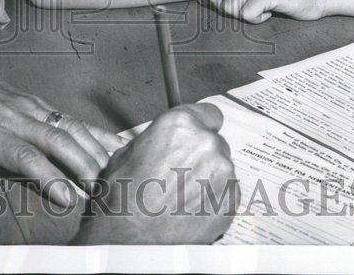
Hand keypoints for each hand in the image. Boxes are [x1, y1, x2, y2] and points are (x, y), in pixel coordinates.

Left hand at [0, 50, 127, 208]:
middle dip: (81, 165)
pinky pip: (74, 119)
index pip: (22, 153)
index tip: (66, 197)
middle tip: (101, 192)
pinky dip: (98, 133)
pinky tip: (118, 147)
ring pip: (70, 127)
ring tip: (115, 175)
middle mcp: (16, 116)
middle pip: (55, 140)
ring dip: (94, 150)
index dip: (46, 174)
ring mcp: (33, 108)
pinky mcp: (44, 105)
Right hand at [74, 104, 236, 243]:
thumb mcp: (129, 152)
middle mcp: (207, 143)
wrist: (130, 238)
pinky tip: (191, 211)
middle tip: (181, 175)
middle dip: (202, 157)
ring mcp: (223, 172)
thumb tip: (165, 142)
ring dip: (208, 180)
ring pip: (221, 170)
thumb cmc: (124, 198)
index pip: (210, 114)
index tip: (197, 138)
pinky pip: (227, 194)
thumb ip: (158, 140)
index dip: (202, 127)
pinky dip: (214, 201)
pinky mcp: (230, 201)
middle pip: (215, 143)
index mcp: (181, 125)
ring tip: (183, 198)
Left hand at [199, 0, 326, 23]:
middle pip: (214, 0)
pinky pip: (248, 15)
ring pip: (229, 8)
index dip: (216, 3)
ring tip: (264, 6)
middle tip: (253, 7)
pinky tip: (273, 9)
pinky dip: (259, 19)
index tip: (239, 4)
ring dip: (247, 15)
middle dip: (230, 11)